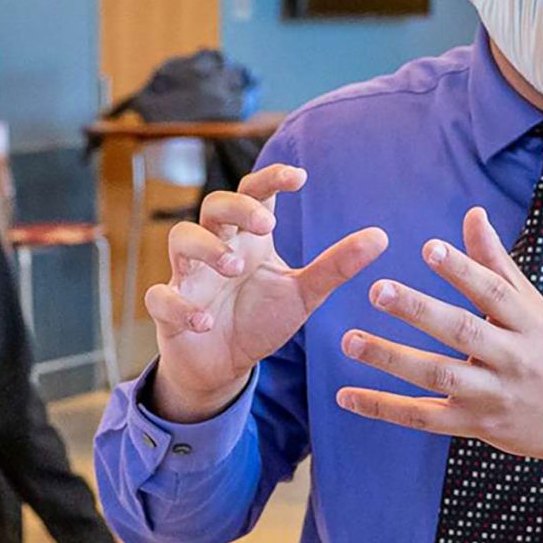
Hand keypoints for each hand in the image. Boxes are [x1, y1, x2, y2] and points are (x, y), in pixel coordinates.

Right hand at [146, 164, 388, 422]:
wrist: (223, 365)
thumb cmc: (260, 319)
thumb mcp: (303, 294)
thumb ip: (335, 266)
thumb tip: (381, 237)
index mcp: (248, 239)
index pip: (252, 193)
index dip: (270, 179)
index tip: (300, 177)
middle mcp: (215, 248)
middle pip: (214, 206)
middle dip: (238, 209)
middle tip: (268, 226)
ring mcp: (188, 276)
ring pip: (180, 238)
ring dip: (207, 248)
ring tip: (235, 268)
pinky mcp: (169, 310)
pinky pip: (161, 296)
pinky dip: (181, 305)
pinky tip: (206, 321)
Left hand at [335, 205, 542, 466]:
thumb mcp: (533, 306)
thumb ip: (496, 262)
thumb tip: (472, 213)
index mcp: (527, 322)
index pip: (493, 292)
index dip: (462, 269)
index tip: (429, 247)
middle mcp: (510, 358)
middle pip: (461, 332)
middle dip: (419, 311)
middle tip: (377, 289)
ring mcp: (491, 395)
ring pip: (438, 376)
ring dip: (391, 359)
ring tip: (349, 340)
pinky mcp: (473, 425)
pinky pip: (423, 418)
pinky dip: (384, 408)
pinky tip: (347, 396)